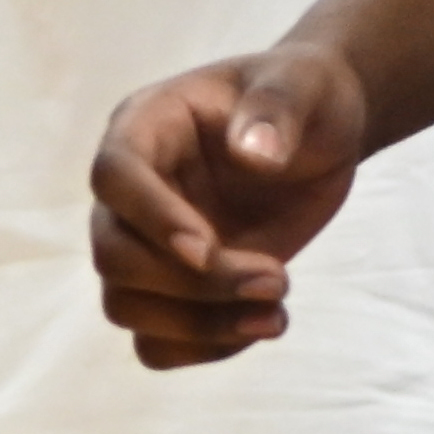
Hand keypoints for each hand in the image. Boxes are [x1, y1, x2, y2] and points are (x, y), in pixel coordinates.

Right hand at [91, 40, 375, 366]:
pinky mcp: (175, 286)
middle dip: (193, 284)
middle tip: (277, 278)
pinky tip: (262, 323)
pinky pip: (155, 341)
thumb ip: (277, 108)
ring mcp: (149, 242)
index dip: (151, 218)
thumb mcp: (301, 85)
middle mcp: (134, 190)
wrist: (321, 132)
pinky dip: (204, 348)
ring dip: (199, 325)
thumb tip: (253, 153)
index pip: (115, 176)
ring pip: (126, 307)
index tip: (208, 249)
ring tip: (276, 312)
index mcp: (147, 126)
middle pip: (112, 254)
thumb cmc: (303, 95)